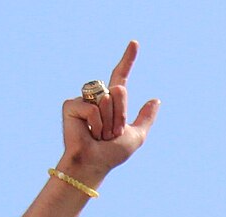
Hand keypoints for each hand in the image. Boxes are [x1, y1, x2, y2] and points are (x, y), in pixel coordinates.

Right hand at [57, 41, 159, 186]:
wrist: (94, 164)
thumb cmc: (111, 155)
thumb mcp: (135, 137)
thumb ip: (145, 118)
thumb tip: (155, 99)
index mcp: (112, 103)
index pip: (121, 77)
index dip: (128, 60)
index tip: (135, 43)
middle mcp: (97, 98)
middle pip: (119, 90)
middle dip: (120, 115)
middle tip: (111, 133)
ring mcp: (83, 100)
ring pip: (106, 99)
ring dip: (109, 122)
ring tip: (99, 135)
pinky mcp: (70, 105)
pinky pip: (91, 108)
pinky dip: (95, 124)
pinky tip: (88, 133)